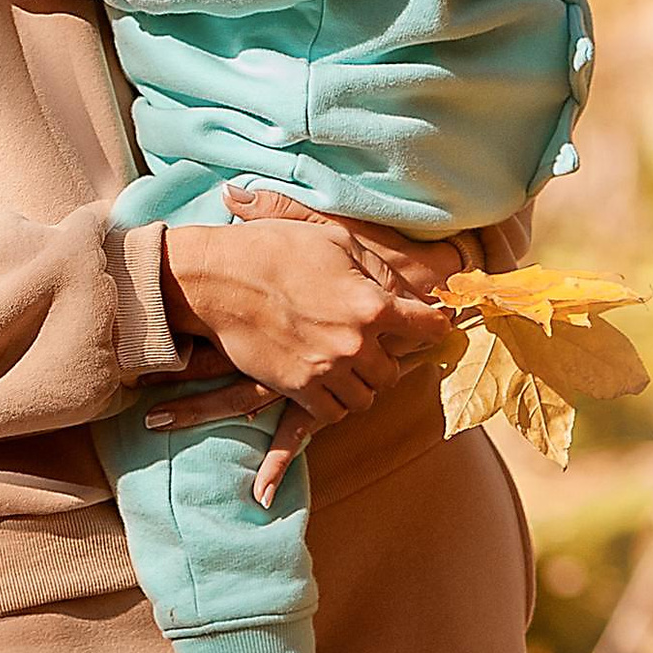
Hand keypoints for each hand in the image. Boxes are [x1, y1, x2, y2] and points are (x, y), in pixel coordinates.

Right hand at [149, 220, 453, 432]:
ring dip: (362, 384)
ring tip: (348, 366)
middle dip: (388, 359)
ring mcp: (327, 370)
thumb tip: (404, 290)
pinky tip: (327, 383)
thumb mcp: (336, 240)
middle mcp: (356, 343)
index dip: (434, 325)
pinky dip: (335, 402)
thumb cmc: (276, 249)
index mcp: (373, 304)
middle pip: (395, 372)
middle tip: (373, 346)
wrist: (218, 278)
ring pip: (366, 398)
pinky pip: (334, 413)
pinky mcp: (298, 387)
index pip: (429, 327)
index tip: (433, 326)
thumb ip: (378, 269)